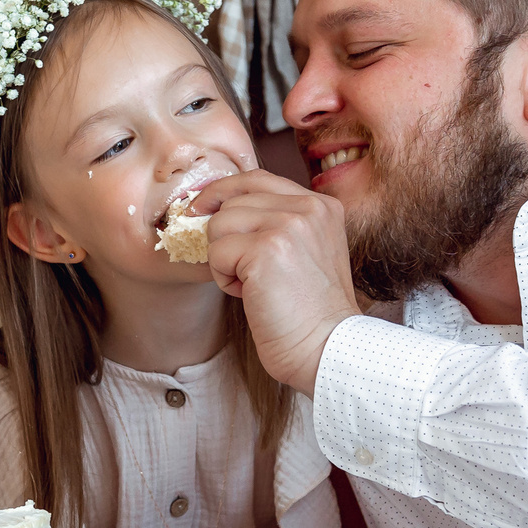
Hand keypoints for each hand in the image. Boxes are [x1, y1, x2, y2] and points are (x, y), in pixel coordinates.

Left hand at [194, 169, 360, 392]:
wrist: (326, 348)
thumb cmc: (309, 313)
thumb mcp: (306, 252)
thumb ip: (277, 224)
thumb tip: (217, 211)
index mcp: (321, 206)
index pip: (257, 178)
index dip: (222, 192)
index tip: (202, 210)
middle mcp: (309, 208)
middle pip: (233, 201)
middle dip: (226, 239)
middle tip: (248, 273)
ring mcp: (289, 225)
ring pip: (219, 224)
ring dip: (224, 260)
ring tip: (253, 285)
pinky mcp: (267, 249)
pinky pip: (217, 252)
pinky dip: (223, 279)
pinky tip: (250, 295)